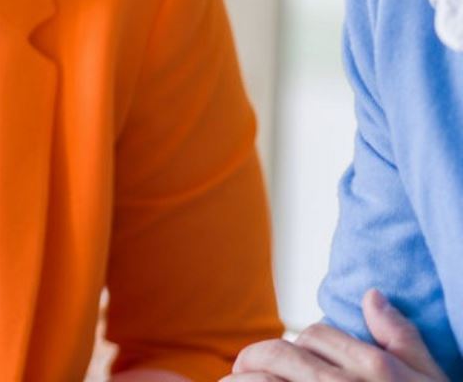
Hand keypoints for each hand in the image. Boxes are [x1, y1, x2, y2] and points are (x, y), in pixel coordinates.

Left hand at [224, 289, 447, 381]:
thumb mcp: (430, 379)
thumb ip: (400, 338)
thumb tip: (372, 296)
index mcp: (374, 369)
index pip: (316, 335)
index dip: (297, 343)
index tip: (286, 356)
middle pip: (280, 353)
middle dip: (256, 356)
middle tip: (242, 366)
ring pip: (263, 381)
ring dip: (240, 380)